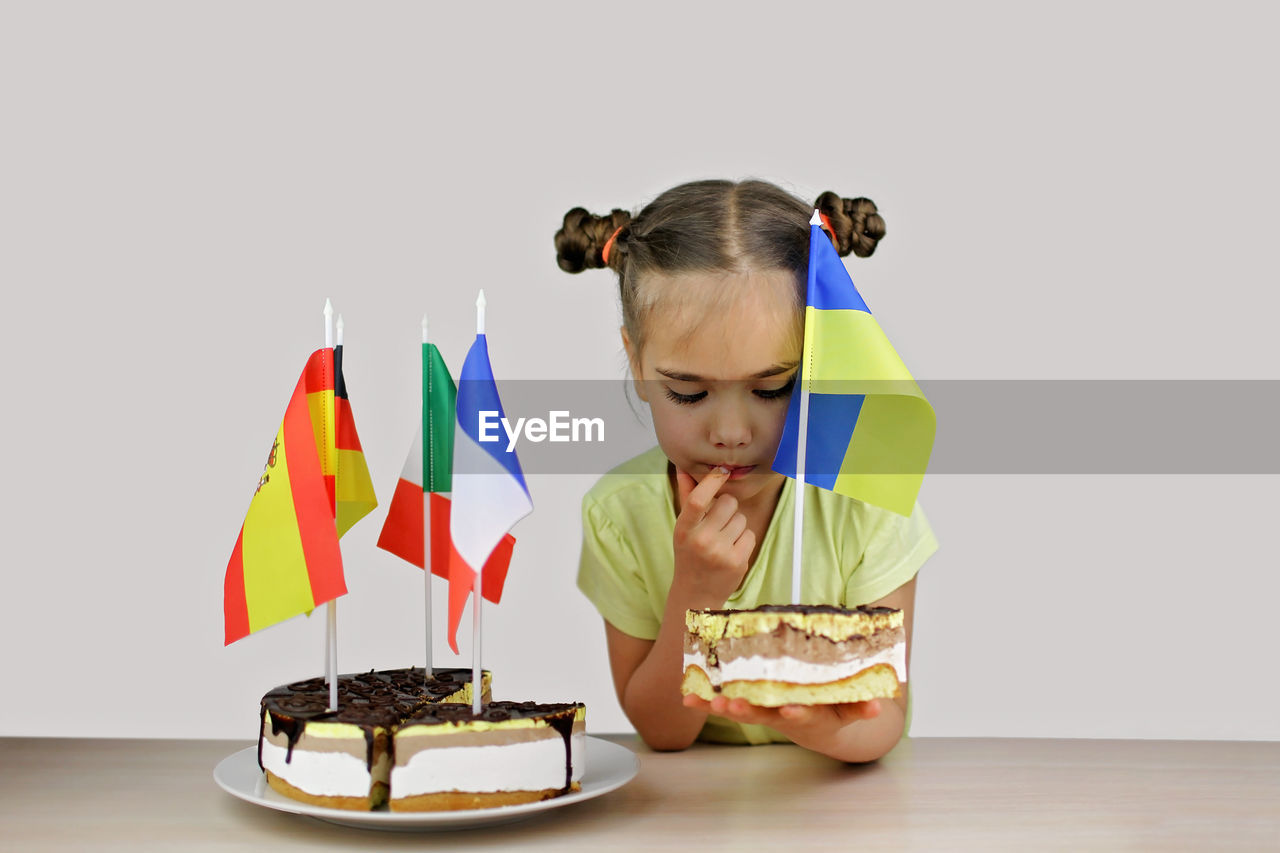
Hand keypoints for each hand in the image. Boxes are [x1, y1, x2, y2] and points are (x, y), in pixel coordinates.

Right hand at [672, 467, 755, 605]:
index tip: (721, 470)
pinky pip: (750, 534)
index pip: (698, 500)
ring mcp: (720, 552)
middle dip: (727, 507)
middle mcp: (701, 540)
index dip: (712, 481)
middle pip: (728, 503)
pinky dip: (743, 539)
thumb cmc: (689, 554)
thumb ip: (686, 497)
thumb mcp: (683, 528)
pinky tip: (731, 550)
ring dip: (736, 524)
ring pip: (741, 519)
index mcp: (684, 530)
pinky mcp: (737, 562)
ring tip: (723, 539)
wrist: (696, 594)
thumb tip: (683, 467)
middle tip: (718, 520)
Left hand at [681, 693, 880, 742]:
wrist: (820, 727)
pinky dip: (706, 703)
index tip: (790, 710)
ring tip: (709, 700)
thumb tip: (877, 706)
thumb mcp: (851, 710)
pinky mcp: (750, 706)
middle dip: (748, 709)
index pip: (801, 714)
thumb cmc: (834, 710)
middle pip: (763, 714)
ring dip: (723, 706)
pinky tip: (688, 698)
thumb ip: (861, 707)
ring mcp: (764, 712)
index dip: (795, 713)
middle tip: (734, 703)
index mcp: (807, 713)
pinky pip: (725, 705)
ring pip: (742, 710)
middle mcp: (781, 715)